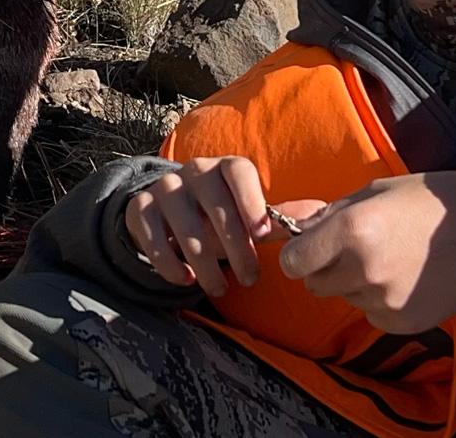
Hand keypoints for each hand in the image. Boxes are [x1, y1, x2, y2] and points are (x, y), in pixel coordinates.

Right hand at [123, 156, 274, 296]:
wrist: (170, 212)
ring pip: (184, 225)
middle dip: (236, 247)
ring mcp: (165, 188)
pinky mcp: (140, 207)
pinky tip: (187, 280)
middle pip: (215, 204)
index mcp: (225, 167)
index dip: (251, 201)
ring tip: (220, 289)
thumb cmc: (220, 215)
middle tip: (249, 279)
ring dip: (205, 263)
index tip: (263, 236)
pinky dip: (169, 263)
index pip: (238, 172)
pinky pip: (151, 235)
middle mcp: (194, 170)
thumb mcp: (248, 214)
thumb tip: (315, 218)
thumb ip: (278, 219)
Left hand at [277, 167, 455, 333]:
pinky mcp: (404, 322)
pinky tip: (410, 278)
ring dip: (358, 284)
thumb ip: (326, 214)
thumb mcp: (373, 193)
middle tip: (358, 249)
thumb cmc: (430, 200)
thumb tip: (282, 224)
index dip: (299, 254)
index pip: (292, 261)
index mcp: (351, 230)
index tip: (312, 249)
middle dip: (327, 268)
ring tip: (395, 259)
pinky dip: (383, 302)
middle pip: (315, 284)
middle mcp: (363, 269)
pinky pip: (373, 315)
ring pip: (347, 298)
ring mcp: (385, 300)